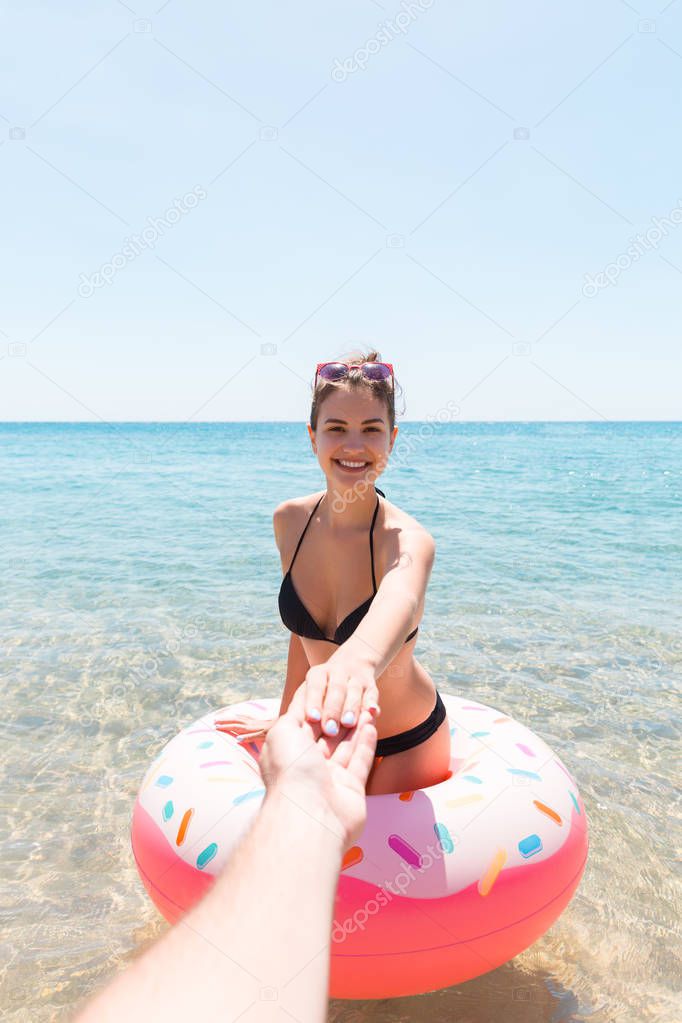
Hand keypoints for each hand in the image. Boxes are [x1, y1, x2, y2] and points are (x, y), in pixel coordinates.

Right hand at [214, 713, 276, 742]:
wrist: (284, 722)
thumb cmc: (273, 731)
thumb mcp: (262, 736)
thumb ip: (250, 737)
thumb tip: (237, 739)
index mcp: (250, 727)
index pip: (234, 726)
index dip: (225, 726)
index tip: (215, 726)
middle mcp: (251, 723)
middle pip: (235, 721)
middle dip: (224, 721)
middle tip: (214, 721)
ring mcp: (254, 721)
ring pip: (239, 718)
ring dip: (229, 718)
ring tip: (220, 718)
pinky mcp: (257, 721)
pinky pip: (245, 717)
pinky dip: (238, 716)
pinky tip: (236, 715)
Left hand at [259, 682, 376, 847]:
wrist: (309, 813)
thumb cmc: (291, 770)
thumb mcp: (281, 732)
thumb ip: (293, 716)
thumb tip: (301, 706)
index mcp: (289, 752)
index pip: (306, 725)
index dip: (319, 708)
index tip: (331, 690)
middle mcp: (309, 766)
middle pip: (328, 736)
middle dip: (340, 717)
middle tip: (354, 697)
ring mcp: (331, 778)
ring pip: (346, 747)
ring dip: (356, 727)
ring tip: (367, 707)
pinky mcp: (351, 788)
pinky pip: (359, 761)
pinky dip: (365, 744)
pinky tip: (371, 725)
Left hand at [301, 657, 380, 737]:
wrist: (352, 664)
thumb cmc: (321, 692)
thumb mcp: (308, 692)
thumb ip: (299, 709)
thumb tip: (287, 724)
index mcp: (318, 675)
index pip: (315, 686)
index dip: (313, 701)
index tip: (312, 718)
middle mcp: (337, 673)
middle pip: (336, 689)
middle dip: (333, 709)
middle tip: (329, 729)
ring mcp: (356, 679)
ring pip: (355, 691)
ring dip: (352, 708)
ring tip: (349, 723)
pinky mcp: (371, 687)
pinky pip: (373, 696)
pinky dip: (372, 704)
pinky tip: (373, 712)